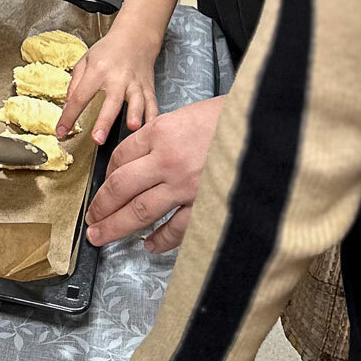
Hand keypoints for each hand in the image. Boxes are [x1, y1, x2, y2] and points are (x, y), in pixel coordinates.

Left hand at [57, 22, 159, 144]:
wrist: (135, 37)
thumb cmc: (108, 49)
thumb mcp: (85, 60)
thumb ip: (75, 83)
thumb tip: (67, 106)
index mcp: (97, 71)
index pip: (80, 97)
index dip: (69, 116)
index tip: (61, 132)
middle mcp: (117, 78)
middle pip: (111, 102)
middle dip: (104, 121)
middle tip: (97, 139)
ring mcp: (135, 84)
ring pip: (137, 101)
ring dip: (135, 115)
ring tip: (132, 128)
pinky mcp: (148, 88)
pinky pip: (153, 104)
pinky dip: (153, 117)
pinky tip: (151, 129)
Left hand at [83, 94, 225, 250]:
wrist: (269, 129)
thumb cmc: (233, 118)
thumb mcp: (189, 115)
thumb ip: (164, 135)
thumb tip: (144, 155)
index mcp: (161, 132)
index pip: (121, 156)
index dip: (107, 172)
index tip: (103, 184)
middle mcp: (167, 160)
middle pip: (120, 187)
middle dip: (100, 206)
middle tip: (90, 219)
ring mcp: (186, 186)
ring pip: (139, 211)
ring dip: (115, 226)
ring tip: (100, 235)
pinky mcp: (205, 205)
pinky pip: (176, 229)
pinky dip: (160, 240)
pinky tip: (149, 245)